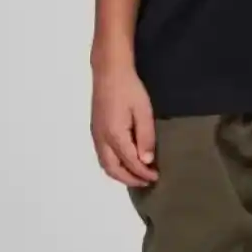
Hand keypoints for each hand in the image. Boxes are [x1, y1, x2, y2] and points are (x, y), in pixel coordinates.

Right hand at [91, 63, 158, 187]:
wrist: (109, 71)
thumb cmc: (129, 88)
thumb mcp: (143, 111)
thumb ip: (146, 137)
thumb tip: (146, 161)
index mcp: (115, 136)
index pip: (130, 163)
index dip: (144, 173)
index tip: (156, 176)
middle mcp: (102, 139)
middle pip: (113, 169)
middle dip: (130, 179)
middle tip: (146, 181)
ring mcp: (96, 135)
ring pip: (105, 164)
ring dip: (120, 173)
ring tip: (136, 175)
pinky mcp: (95, 129)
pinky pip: (102, 155)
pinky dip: (113, 164)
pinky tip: (124, 161)